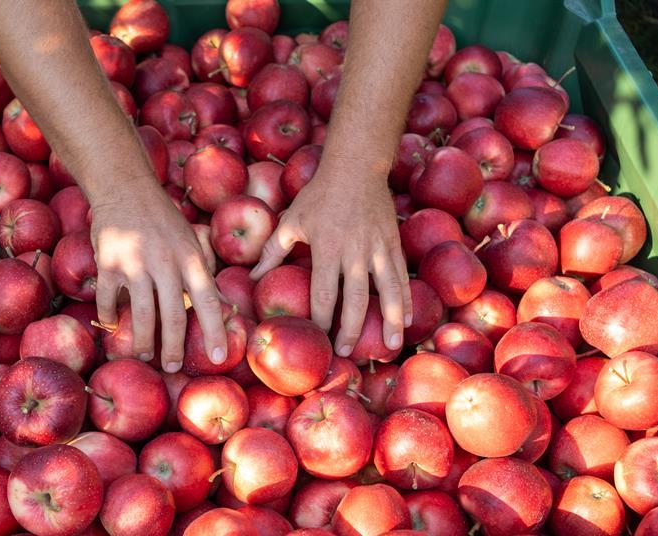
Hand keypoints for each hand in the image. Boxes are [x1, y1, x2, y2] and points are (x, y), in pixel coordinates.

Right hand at [91, 182, 226, 372]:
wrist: (126, 187)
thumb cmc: (164, 220)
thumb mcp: (191, 242)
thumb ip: (205, 275)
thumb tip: (226, 308)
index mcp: (190, 258)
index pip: (208, 301)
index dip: (214, 331)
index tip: (218, 357)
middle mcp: (166, 262)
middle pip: (173, 315)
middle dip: (173, 347)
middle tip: (172, 367)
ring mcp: (135, 262)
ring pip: (141, 313)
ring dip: (143, 340)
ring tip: (145, 354)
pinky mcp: (108, 262)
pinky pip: (108, 299)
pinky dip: (109, 316)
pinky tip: (113, 326)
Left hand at [250, 168, 411, 356]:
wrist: (356, 166)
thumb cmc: (318, 195)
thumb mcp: (291, 221)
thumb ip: (272, 251)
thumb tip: (251, 277)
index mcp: (326, 248)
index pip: (323, 293)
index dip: (321, 320)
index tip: (317, 340)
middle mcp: (354, 252)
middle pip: (355, 299)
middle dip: (352, 329)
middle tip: (348, 352)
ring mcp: (377, 248)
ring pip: (386, 290)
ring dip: (389, 320)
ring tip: (391, 347)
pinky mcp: (393, 243)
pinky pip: (400, 275)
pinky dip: (405, 298)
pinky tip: (406, 318)